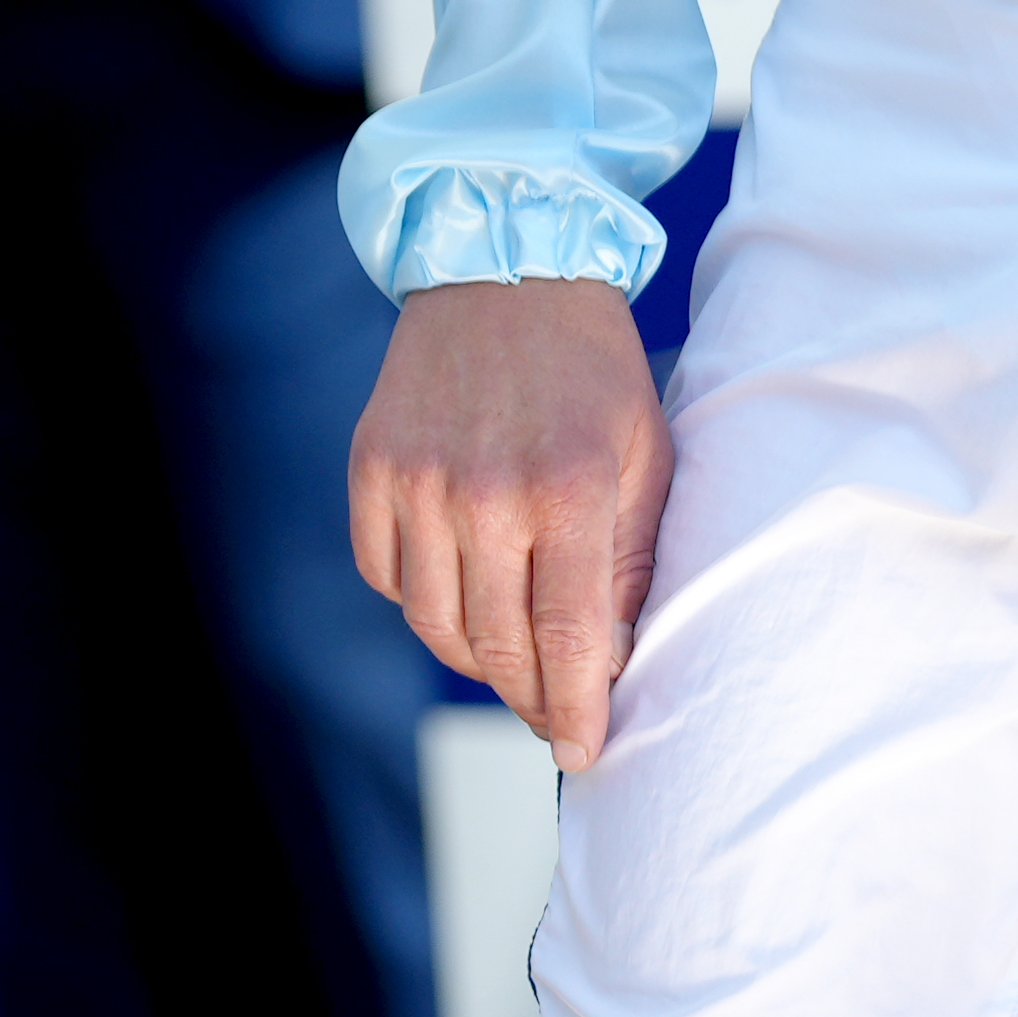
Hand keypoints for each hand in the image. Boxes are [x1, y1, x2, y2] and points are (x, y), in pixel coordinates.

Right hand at [350, 277, 673, 769]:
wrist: (506, 265)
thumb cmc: (593, 369)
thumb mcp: (645, 455)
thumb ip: (633, 560)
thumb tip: (614, 662)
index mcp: (567, 488)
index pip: (569, 640)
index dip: (577, 711)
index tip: (584, 752)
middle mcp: (485, 490)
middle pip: (497, 646)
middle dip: (531, 698)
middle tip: (553, 716)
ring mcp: (418, 479)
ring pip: (435, 624)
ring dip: (476, 660)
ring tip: (510, 662)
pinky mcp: (372, 466)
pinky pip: (386, 575)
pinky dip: (422, 601)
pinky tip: (460, 592)